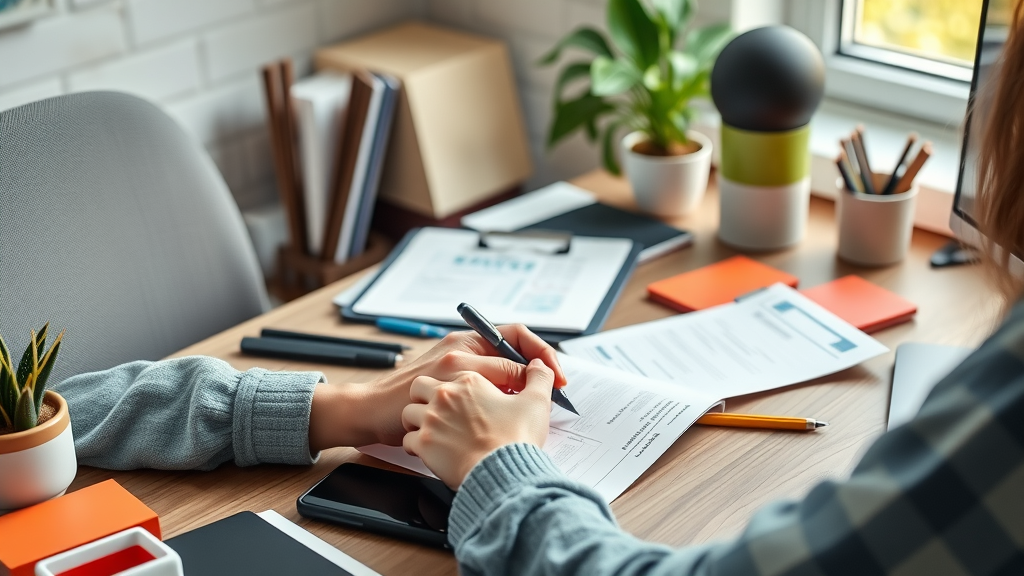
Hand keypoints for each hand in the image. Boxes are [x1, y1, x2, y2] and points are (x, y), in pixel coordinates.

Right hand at [308, 326, 564, 450]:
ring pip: (504, 378)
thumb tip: (521, 377)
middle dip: (542, 378)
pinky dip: (499, 415)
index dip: (543, 355)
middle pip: (516, 357)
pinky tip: (503, 427)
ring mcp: (448, 369)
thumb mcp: (445, 370)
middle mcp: (459, 348)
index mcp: (466, 339)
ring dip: (522, 398)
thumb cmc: (409, 392)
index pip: (516, 335)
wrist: (369, 408)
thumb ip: (478, 368)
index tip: (558, 377)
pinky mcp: (439, 390)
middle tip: (557, 397)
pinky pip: (482, 402)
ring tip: (534, 414)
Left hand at [402, 359, 554, 488]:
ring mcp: (431, 419)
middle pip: (421, 385)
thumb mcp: (536, 402)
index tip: (466, 392)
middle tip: (442, 407)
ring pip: (410, 411)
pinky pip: (409, 439)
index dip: (460, 381)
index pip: (454, 369)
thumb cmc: (516, 439)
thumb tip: (539, 365)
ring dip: (419, 419)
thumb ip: (538, 378)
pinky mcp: (424, 444)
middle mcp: (445, 395)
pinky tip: (431, 449)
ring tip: (433, 428)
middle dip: (428, 395)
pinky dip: (417, 445)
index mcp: (470, 379)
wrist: (503, 474)